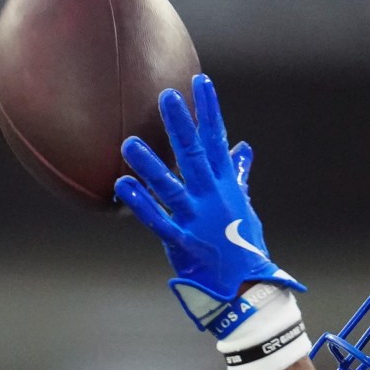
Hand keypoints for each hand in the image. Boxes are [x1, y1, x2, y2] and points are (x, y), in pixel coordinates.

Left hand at [115, 75, 303, 333]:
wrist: (246, 287)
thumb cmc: (243, 244)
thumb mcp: (243, 205)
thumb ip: (237, 174)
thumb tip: (242, 148)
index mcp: (225, 185)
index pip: (217, 140)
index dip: (209, 110)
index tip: (200, 81)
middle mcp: (211, 198)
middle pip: (195, 155)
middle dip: (181, 126)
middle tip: (167, 96)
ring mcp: (196, 220)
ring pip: (171, 187)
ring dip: (151, 165)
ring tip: (129, 142)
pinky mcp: (182, 243)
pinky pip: (158, 220)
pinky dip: (141, 203)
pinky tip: (123, 186)